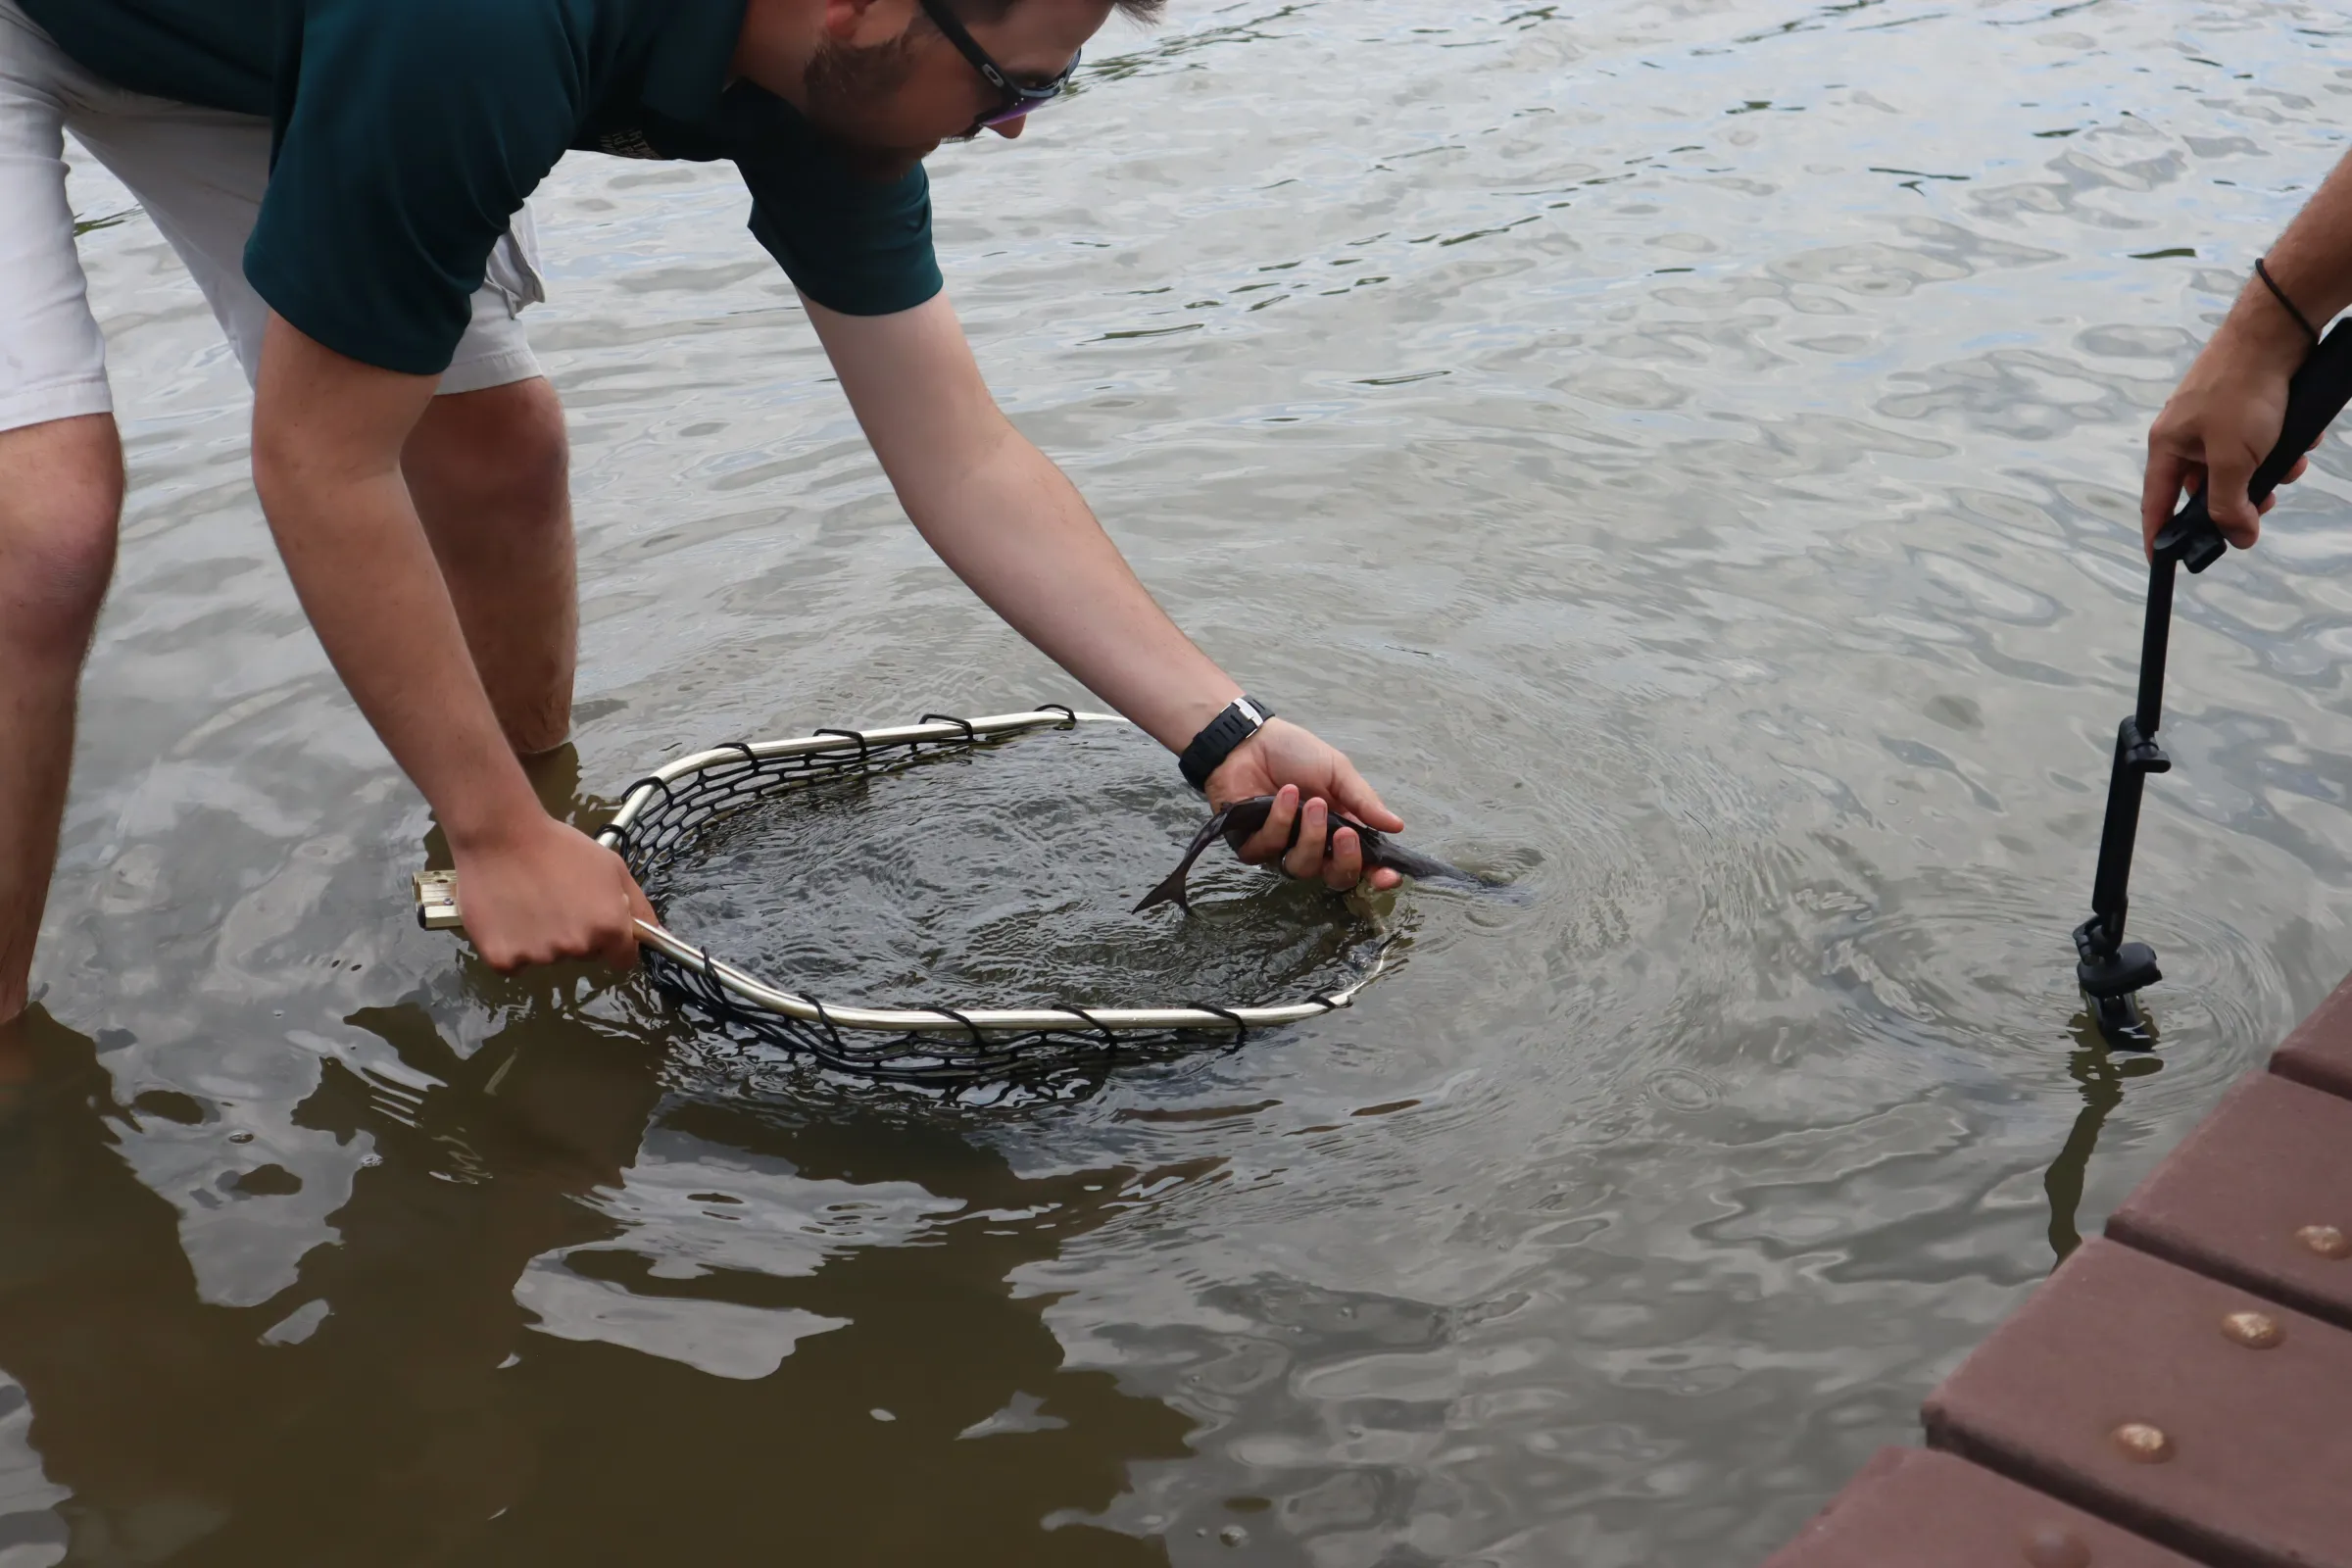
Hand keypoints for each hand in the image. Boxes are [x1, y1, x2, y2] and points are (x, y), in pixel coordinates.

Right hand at [450, 813, 655, 972]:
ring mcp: (539, 956)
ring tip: (527, 901)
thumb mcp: (613, 868)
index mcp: (609, 927)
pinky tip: (507, 915)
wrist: (502, 834)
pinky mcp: (503, 959)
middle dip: (576, 934)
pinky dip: (510, 946)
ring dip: (541, 939)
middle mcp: (577, 947)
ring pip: (548, 957)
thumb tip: (662, 938)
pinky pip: (513, 963)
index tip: (597, 925)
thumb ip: (639, 908)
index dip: (612, 941)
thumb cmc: (561, 847)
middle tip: (556, 899)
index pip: (622, 959)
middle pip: (584, 955)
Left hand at [1206, 719, 1405, 891]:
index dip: (1376, 875)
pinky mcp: (1251, 846)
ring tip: (1312, 803)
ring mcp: (1281, 849)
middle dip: (1344, 860)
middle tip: (1345, 834)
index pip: (1362, 864)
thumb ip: (1363, 801)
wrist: (1249, 740)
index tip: (1388, 875)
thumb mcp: (1337, 771)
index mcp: (1339, 830)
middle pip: (1335, 878)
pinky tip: (1284, 795)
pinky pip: (1268, 850)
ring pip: (1301, 868)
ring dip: (1310, 836)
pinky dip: (1280, 822)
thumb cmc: (1295, 754)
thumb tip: (1397, 826)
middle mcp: (1313, 846)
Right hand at [2142, 303, 2312, 557]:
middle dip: (2239, 499)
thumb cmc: (2243, 388)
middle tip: (2263, 505)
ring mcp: (2215, 419)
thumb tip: (2237, 538)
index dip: (2159, 535)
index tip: (2164, 562)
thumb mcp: (2234, 458)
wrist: (2276, 330)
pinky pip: (2260, 442)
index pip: (2156, 503)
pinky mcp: (2244, 406)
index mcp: (2167, 445)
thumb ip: (2229, 503)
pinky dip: (2281, 447)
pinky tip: (2297, 435)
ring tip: (2290, 460)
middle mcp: (2186, 434)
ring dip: (2269, 471)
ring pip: (2239, 466)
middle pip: (2205, 488)